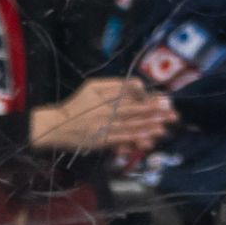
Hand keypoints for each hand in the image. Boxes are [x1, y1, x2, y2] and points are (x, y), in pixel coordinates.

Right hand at [28, 77, 174, 162]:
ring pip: (129, 123)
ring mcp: (101, 124)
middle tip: (171, 112)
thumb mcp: (92, 87)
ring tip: (165, 126)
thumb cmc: (75, 106)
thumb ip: (114, 85)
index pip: (129, 88)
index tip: (160, 99)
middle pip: (133, 106)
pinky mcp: (99, 139)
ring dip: (149, 125)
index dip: (146, 94)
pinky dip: (135, 138)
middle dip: (154, 110)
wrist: (53, 126)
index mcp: (102, 90)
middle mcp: (103, 106)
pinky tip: (147, 138)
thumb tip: (138, 86)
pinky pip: (120, 137)